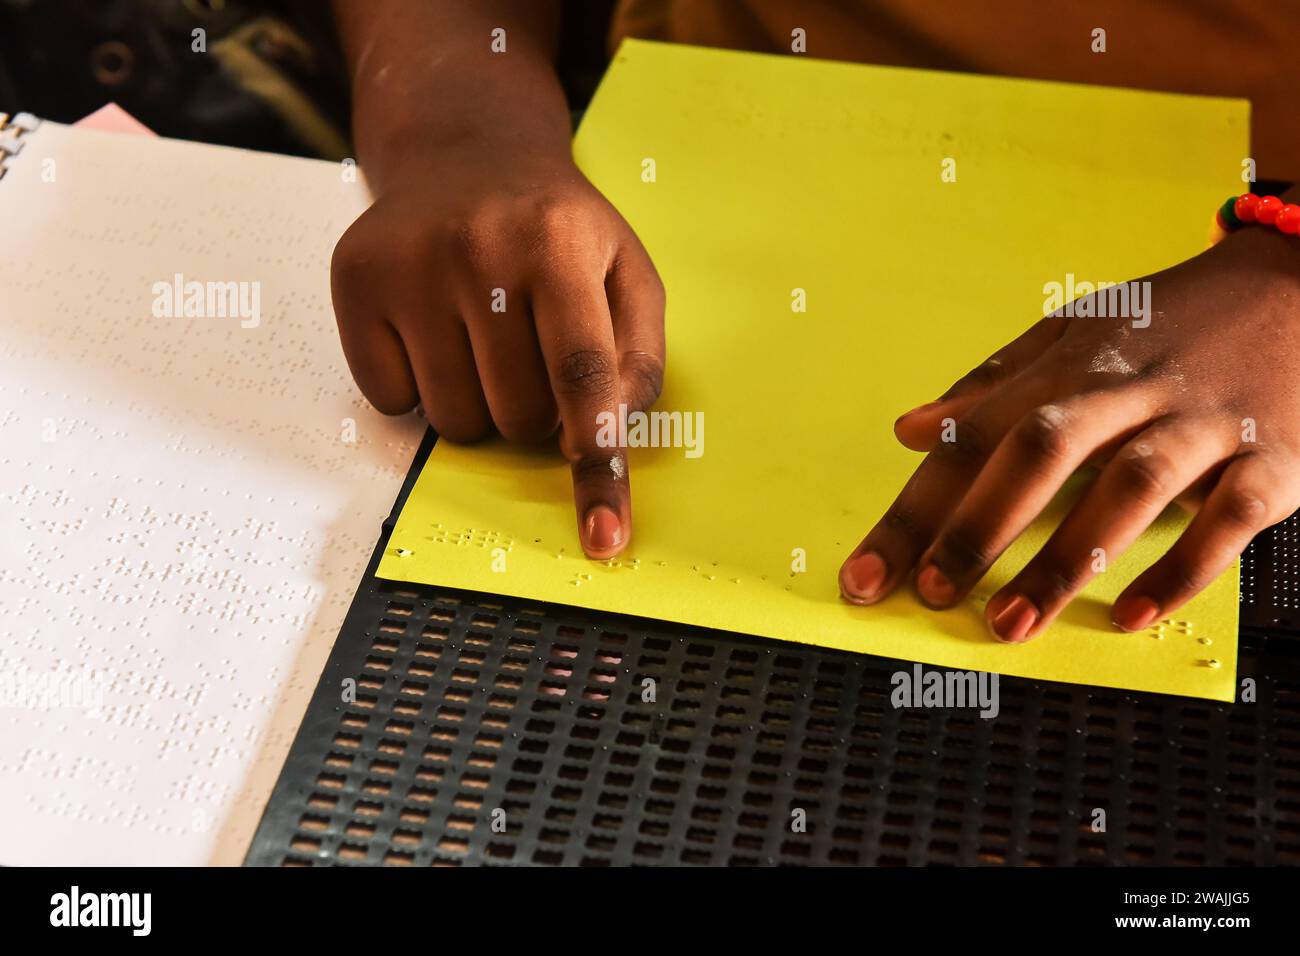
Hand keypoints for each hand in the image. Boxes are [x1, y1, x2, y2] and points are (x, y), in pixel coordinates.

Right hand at [331, 146, 664, 559]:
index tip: (604, 532)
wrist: (465, 154)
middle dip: (535, 413)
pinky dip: (417, 390)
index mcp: (559, 242)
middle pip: (517, 414)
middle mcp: (478, 246)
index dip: (596, 458)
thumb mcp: (626, 272)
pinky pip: (392, 403)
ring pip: (454, 422)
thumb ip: (640, 354)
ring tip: (482, 338)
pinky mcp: (356, 282)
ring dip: (479, 407)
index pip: (583, 372)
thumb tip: (614, 429)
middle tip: (530, 352)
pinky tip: (432, 331)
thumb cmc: (557, 231)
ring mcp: (409, 264)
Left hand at [838, 225, 1299, 640]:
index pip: (972, 437)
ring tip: (1009, 626)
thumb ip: (988, 387)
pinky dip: (1181, 567)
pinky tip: (1129, 615)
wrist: (1296, 282)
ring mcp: (1199, 422)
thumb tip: (909, 429)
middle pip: (1040, 449)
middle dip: (978, 526)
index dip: (915, 508)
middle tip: (929, 595)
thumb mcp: (1068, 334)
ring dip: (1064, 558)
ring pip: (1128, 484)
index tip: (865, 574)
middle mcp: (1125, 389)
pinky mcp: (1272, 456)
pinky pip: (1229, 516)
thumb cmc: (1163, 323)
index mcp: (1065, 366)